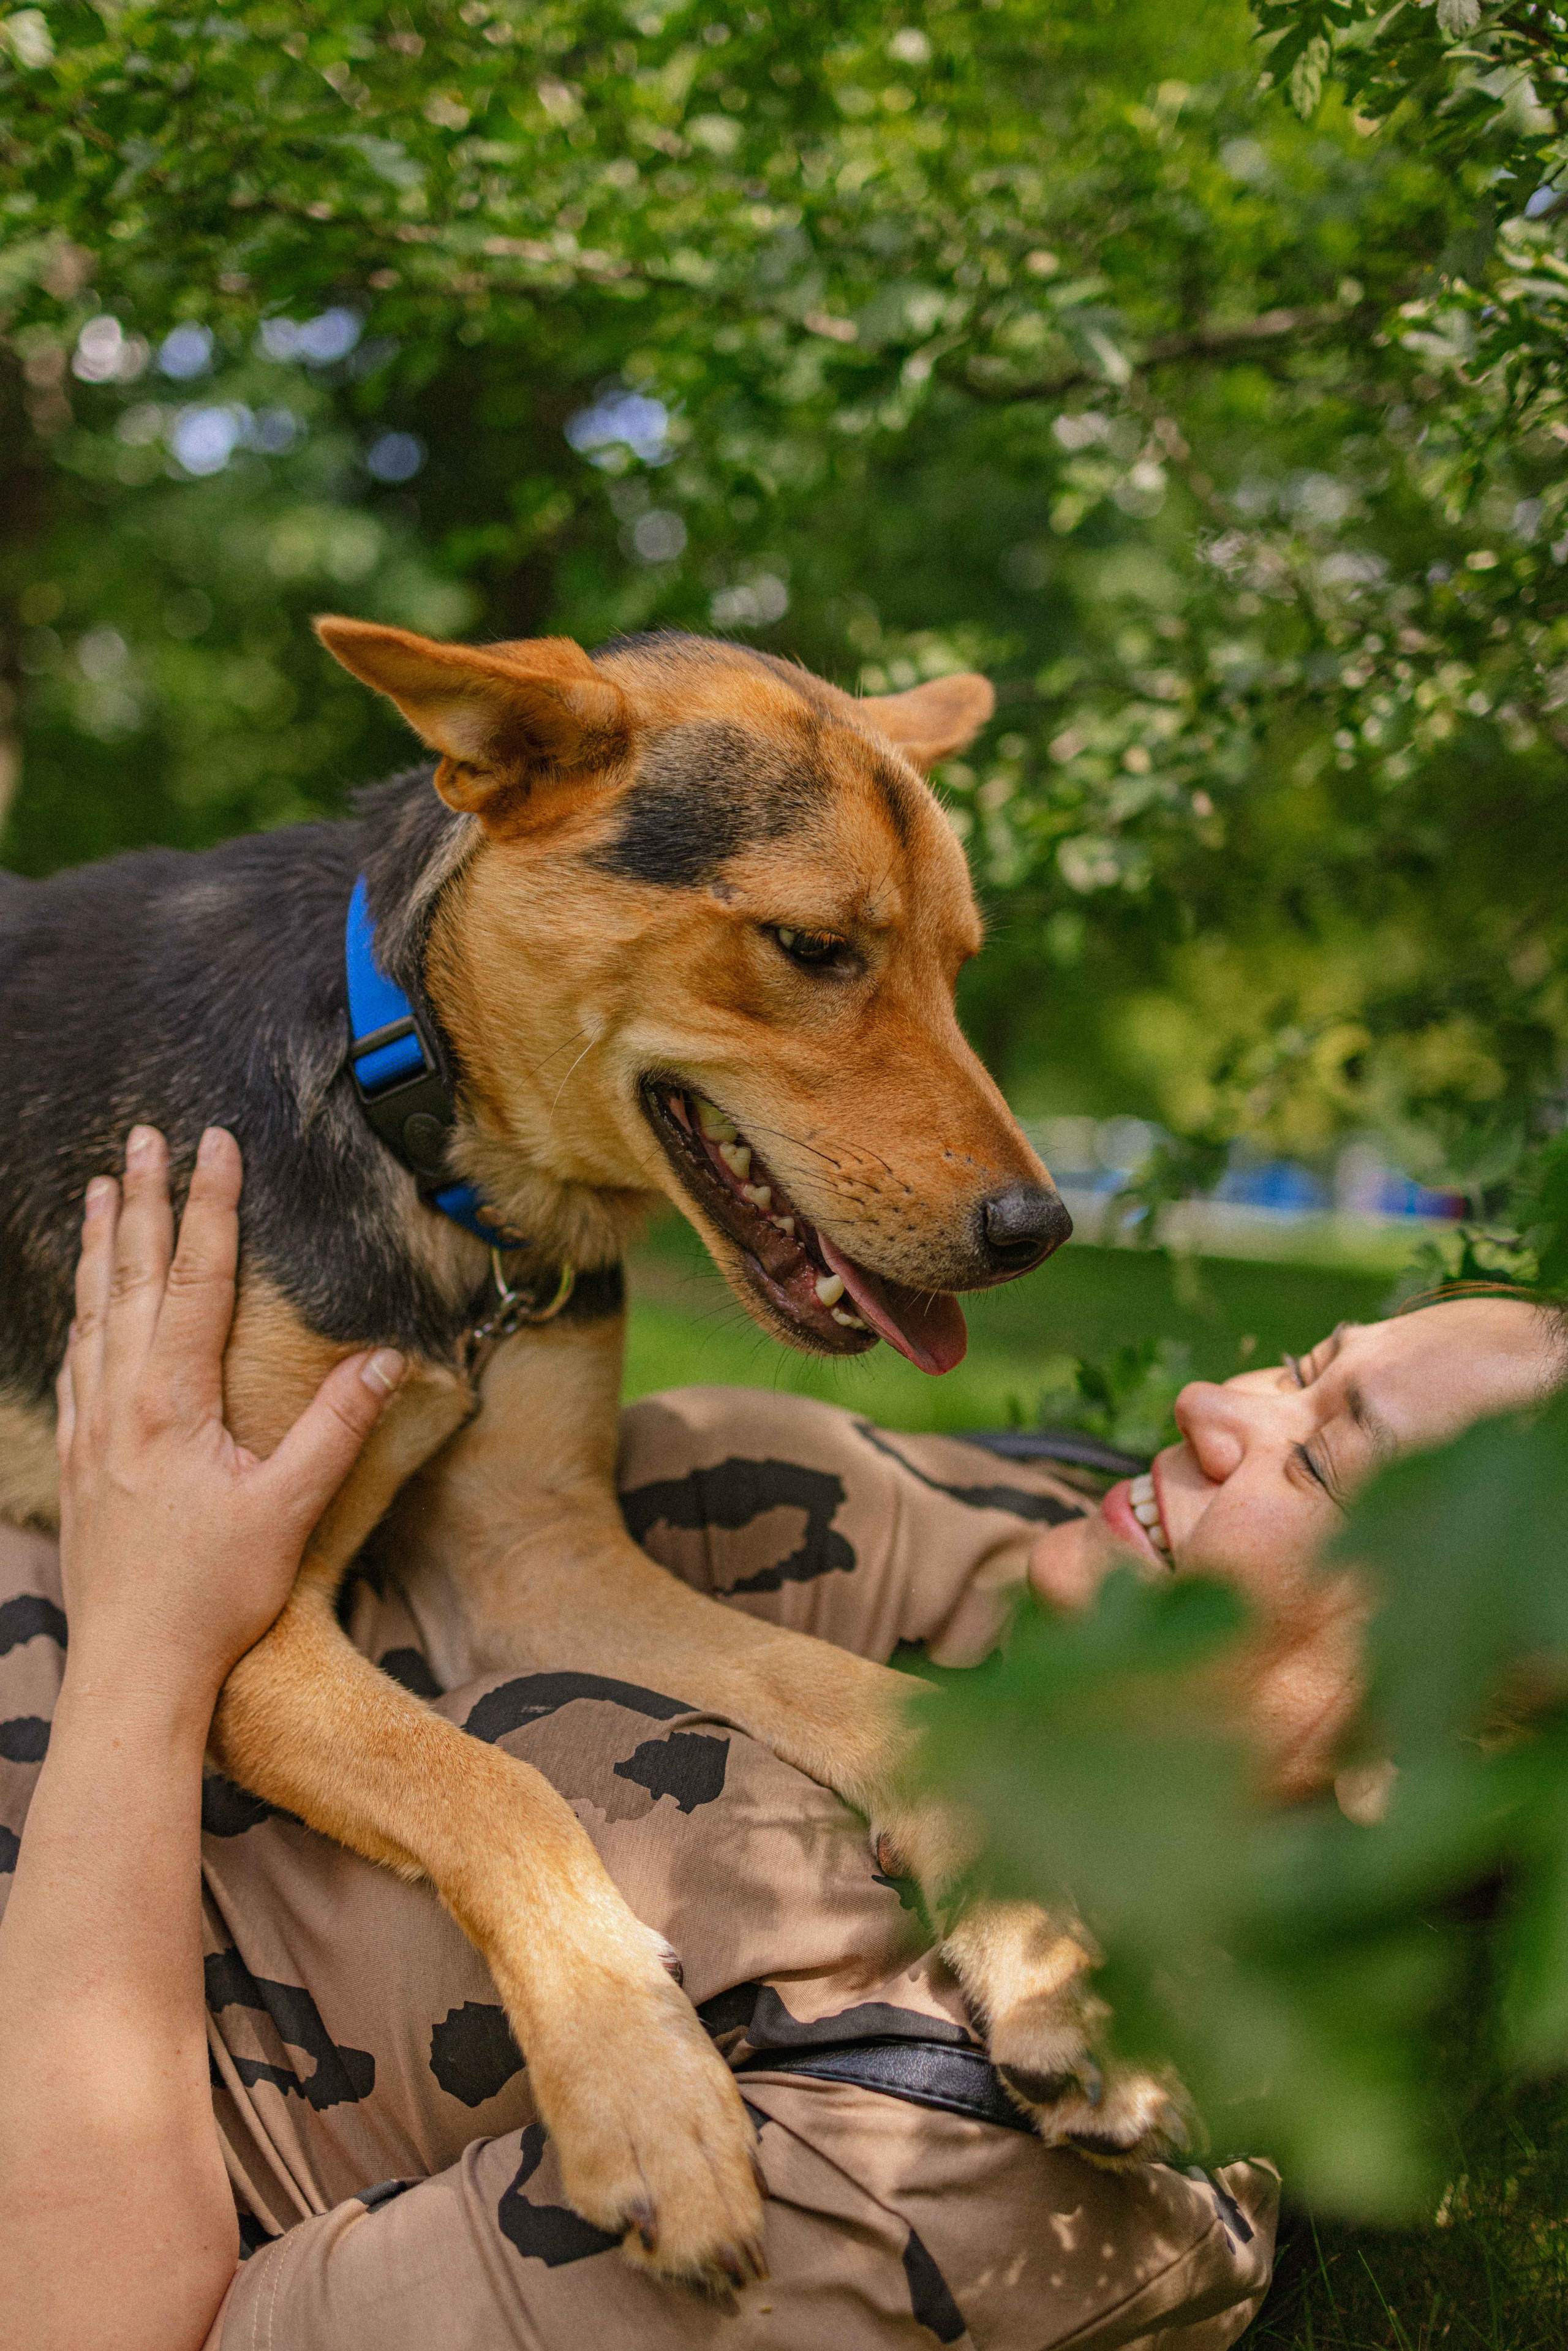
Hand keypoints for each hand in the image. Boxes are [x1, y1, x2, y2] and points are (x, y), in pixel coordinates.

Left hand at [55, 1123, 404, 1713]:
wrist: (133, 1671)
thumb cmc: (213, 1597)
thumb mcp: (289, 1511)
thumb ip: (335, 1429)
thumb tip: (384, 1359)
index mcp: (172, 1404)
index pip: (197, 1279)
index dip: (211, 1205)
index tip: (217, 1143)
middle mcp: (121, 1403)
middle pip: (133, 1278)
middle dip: (143, 1200)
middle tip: (143, 1136)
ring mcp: (91, 1430)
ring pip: (93, 1313)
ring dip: (102, 1246)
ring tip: (102, 1190)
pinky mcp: (78, 1461)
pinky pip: (74, 1364)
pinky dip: (80, 1315)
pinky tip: (83, 1306)